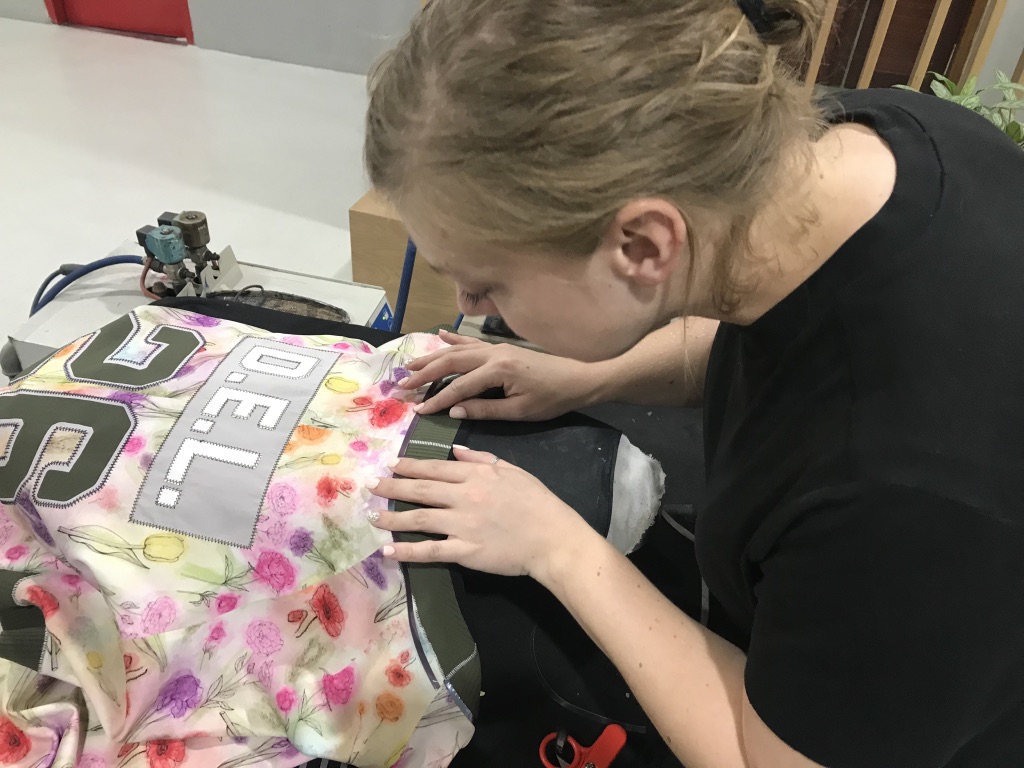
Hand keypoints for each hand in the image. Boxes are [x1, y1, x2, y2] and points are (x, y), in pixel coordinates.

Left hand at [368, 445, 599, 579]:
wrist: (553, 538)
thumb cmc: (538, 502)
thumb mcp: (512, 470)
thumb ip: (481, 459)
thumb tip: (454, 450)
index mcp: (475, 476)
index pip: (434, 468)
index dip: (409, 466)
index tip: (390, 465)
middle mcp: (464, 497)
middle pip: (420, 490)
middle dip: (392, 487)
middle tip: (370, 486)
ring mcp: (463, 525)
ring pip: (419, 518)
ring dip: (392, 517)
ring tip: (371, 516)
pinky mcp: (465, 551)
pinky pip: (431, 550)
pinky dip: (408, 550)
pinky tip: (388, 550)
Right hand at [399, 330, 598, 420]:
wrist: (579, 378)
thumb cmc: (552, 398)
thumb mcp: (520, 411)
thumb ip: (486, 410)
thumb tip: (454, 411)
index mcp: (498, 370)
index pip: (459, 387)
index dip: (437, 399)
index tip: (418, 410)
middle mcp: (493, 353)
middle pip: (450, 363)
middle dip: (424, 374)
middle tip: (402, 385)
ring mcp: (496, 347)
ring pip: (456, 350)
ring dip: (432, 357)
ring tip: (410, 366)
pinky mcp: (501, 347)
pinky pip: (471, 342)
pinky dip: (452, 340)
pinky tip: (438, 336)